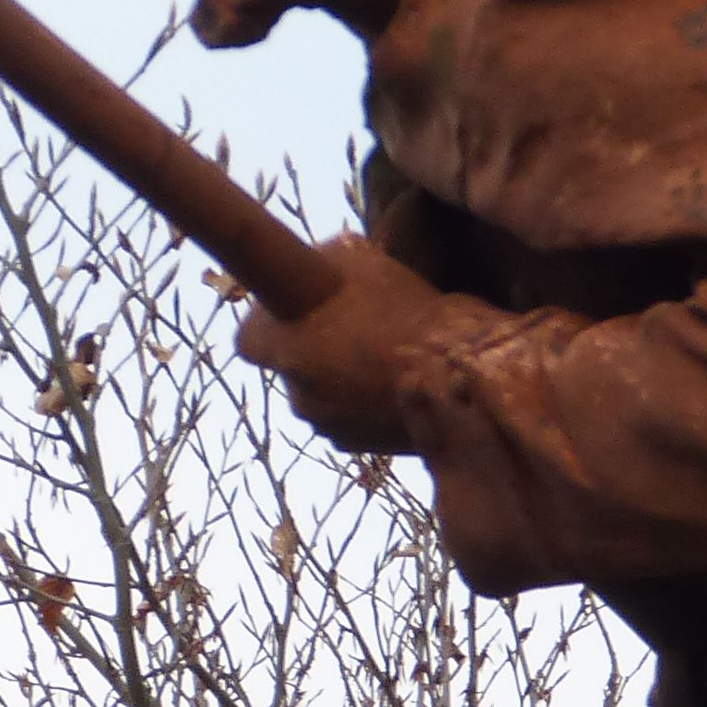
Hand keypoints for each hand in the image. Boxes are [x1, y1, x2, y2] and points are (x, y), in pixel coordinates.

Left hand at [233, 234, 470, 450]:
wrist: (460, 377)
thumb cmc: (406, 311)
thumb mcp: (361, 260)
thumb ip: (324, 263)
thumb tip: (318, 260)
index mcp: (281, 347)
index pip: (246, 338)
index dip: (266, 320)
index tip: (291, 306)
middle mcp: (295, 393)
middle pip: (288, 364)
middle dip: (308, 346)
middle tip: (349, 324)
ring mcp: (326, 424)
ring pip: (318, 392)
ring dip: (335, 376)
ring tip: (378, 354)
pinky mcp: (355, 446)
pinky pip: (345, 417)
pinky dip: (359, 402)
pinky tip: (391, 380)